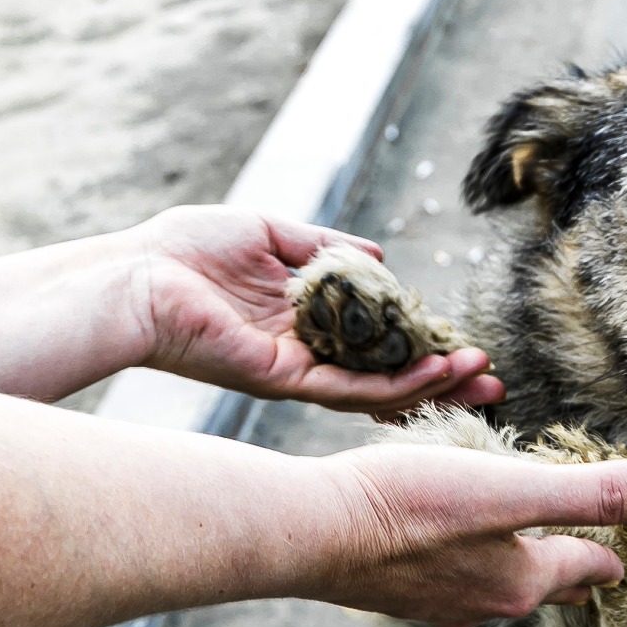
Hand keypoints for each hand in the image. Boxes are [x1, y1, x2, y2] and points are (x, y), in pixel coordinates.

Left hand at [132, 205, 504, 414]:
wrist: (133, 275)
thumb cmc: (184, 250)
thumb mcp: (269, 234)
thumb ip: (324, 247)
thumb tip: (378, 256)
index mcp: (305, 325)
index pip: (378, 343)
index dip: (424, 346)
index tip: (466, 344)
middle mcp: (307, 356)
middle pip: (388, 376)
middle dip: (442, 382)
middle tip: (492, 383)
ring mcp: (296, 374)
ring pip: (378, 391)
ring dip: (432, 385)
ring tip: (480, 378)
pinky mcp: (282, 380)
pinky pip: (349, 388)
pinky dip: (395, 384)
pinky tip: (434, 372)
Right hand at [303, 445, 626, 626]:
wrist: (311, 533)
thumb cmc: (410, 505)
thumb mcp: (514, 488)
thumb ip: (596, 491)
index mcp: (523, 579)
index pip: (588, 566)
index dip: (613, 551)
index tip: (626, 549)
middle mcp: (485, 601)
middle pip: (545, 587)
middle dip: (572, 570)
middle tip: (592, 555)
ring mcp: (438, 603)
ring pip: (497, 587)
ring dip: (519, 568)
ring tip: (527, 551)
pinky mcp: (397, 591)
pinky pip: (451, 582)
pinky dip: (469, 565)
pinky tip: (452, 554)